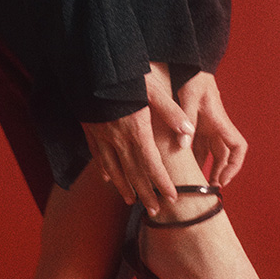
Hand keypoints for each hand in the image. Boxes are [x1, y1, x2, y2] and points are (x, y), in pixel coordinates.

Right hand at [81, 67, 194, 216]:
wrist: (93, 68)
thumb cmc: (127, 76)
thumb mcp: (153, 89)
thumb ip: (171, 112)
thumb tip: (188, 131)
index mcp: (136, 130)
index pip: (152, 164)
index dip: (162, 182)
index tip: (172, 197)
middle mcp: (118, 138)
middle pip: (133, 173)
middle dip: (145, 193)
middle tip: (155, 210)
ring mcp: (102, 135)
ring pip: (113, 169)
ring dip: (124, 187)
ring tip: (132, 201)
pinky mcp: (91, 129)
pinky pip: (97, 155)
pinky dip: (104, 170)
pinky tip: (107, 179)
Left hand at [175, 71, 246, 186]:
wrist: (188, 62)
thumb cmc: (192, 75)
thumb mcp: (188, 96)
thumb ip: (185, 119)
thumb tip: (182, 146)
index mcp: (219, 120)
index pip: (238, 147)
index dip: (235, 165)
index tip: (223, 180)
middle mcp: (216, 125)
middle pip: (224, 155)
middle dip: (219, 173)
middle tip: (207, 190)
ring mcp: (207, 125)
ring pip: (211, 152)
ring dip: (206, 167)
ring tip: (194, 185)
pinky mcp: (196, 122)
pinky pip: (198, 144)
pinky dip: (193, 157)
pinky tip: (182, 167)